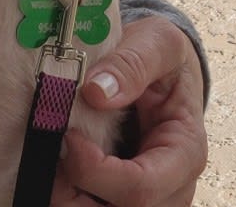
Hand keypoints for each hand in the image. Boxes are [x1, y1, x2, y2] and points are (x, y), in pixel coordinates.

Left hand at [51, 16, 207, 206]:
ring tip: (51, 158)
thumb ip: (132, 63)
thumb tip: (97, 92)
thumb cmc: (163, 57)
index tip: (69, 138)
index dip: (98, 172)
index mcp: (185, 151)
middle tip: (50, 153)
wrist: (164, 66)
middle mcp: (171, 186)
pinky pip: (95, 206)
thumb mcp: (156, 43)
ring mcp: (150, 196)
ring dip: (69, 197)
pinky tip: (57, 165)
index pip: (142, 187)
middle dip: (75, 193)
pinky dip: (70, 192)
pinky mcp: (123, 194)